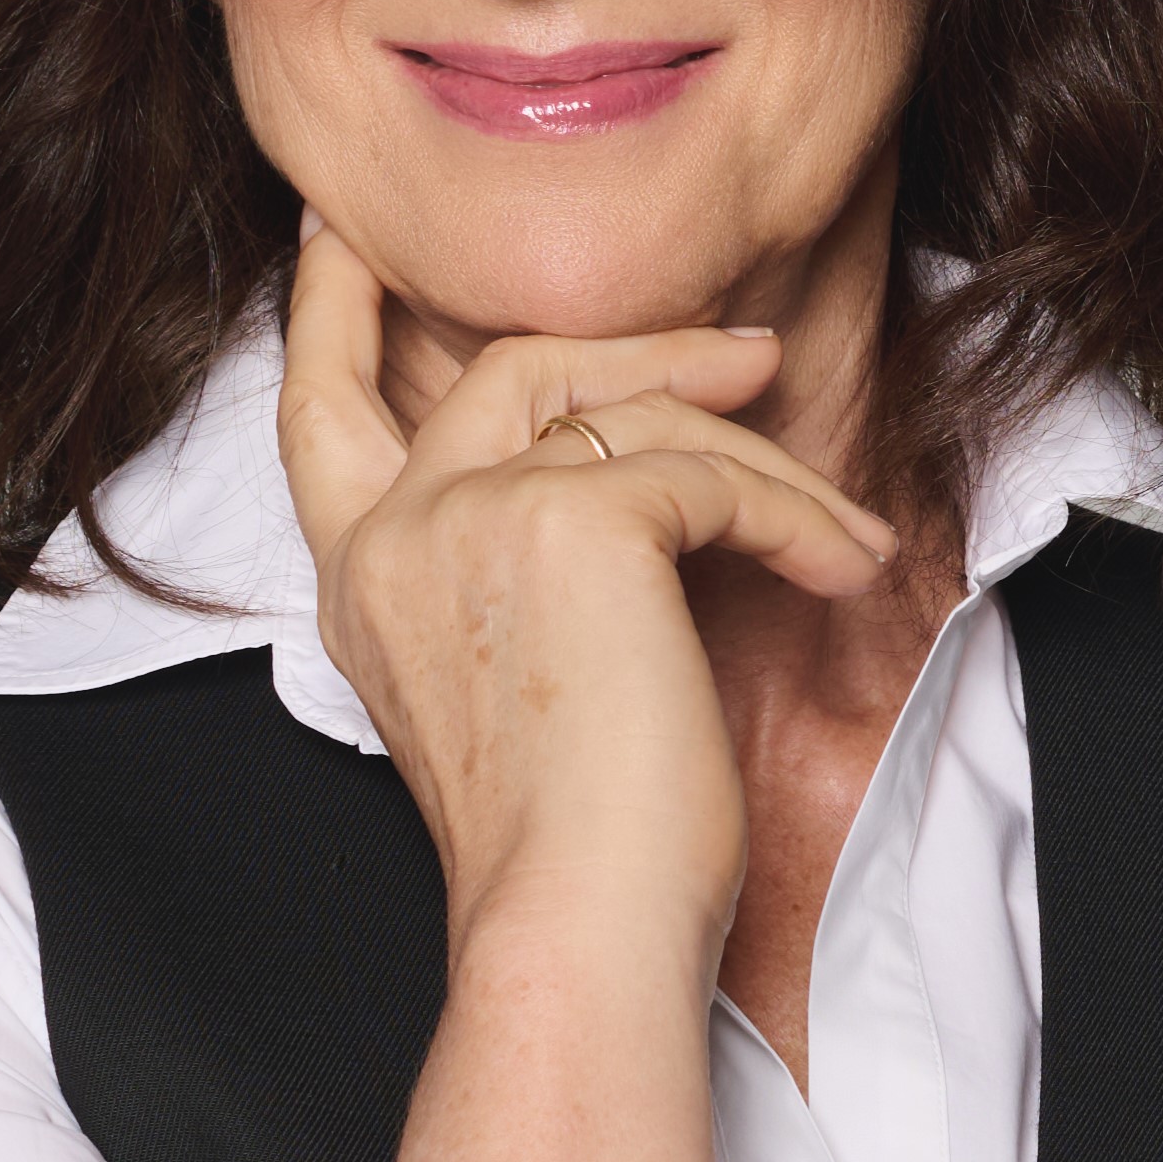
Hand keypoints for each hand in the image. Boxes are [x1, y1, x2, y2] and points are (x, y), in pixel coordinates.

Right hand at [276, 220, 891, 960]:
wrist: (577, 924)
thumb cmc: (570, 850)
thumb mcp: (508, 681)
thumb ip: (512, 575)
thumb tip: (633, 487)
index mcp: (361, 583)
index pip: (319, 411)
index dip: (328, 311)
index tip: (341, 237)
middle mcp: (397, 533)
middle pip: (502, 365)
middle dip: (627, 340)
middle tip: (737, 345)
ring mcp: (475, 513)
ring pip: (638, 417)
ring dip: (761, 461)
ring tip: (841, 522)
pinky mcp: (578, 520)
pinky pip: (713, 476)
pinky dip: (796, 517)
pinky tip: (843, 569)